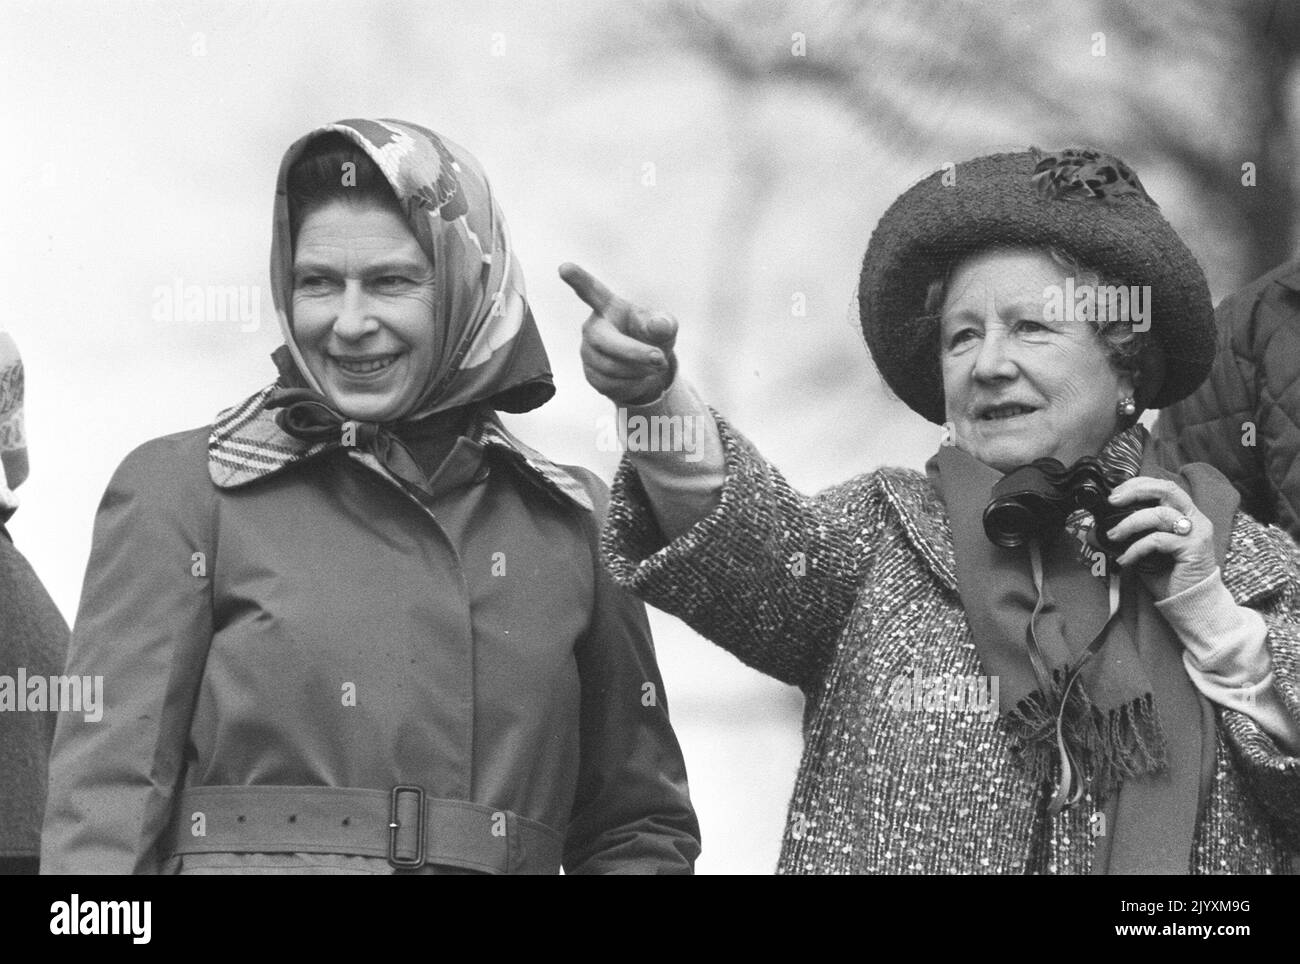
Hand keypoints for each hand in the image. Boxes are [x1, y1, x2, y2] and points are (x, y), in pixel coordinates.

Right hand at [559, 262, 678, 406]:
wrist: (648, 367)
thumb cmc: (653, 336)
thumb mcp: (665, 327)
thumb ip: (664, 324)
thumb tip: (660, 325)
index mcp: (609, 307)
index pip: (592, 291)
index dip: (578, 279)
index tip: (564, 268)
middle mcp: (593, 327)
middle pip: (605, 341)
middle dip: (633, 352)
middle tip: (660, 359)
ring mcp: (588, 352)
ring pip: (611, 366)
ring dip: (639, 370)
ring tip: (653, 366)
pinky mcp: (590, 374)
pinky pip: (611, 384)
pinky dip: (633, 384)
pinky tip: (639, 376)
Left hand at [1105, 476, 1217, 599]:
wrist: (1191, 603)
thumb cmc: (1170, 576)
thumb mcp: (1149, 548)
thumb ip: (1138, 533)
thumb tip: (1105, 526)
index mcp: (1186, 514)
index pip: (1164, 487)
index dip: (1139, 484)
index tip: (1116, 493)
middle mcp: (1195, 519)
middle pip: (1167, 489)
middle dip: (1136, 491)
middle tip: (1113, 500)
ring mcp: (1196, 533)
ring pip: (1159, 514)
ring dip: (1130, 523)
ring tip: (1113, 535)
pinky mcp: (1193, 549)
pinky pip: (1157, 540)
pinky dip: (1136, 548)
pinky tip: (1126, 559)